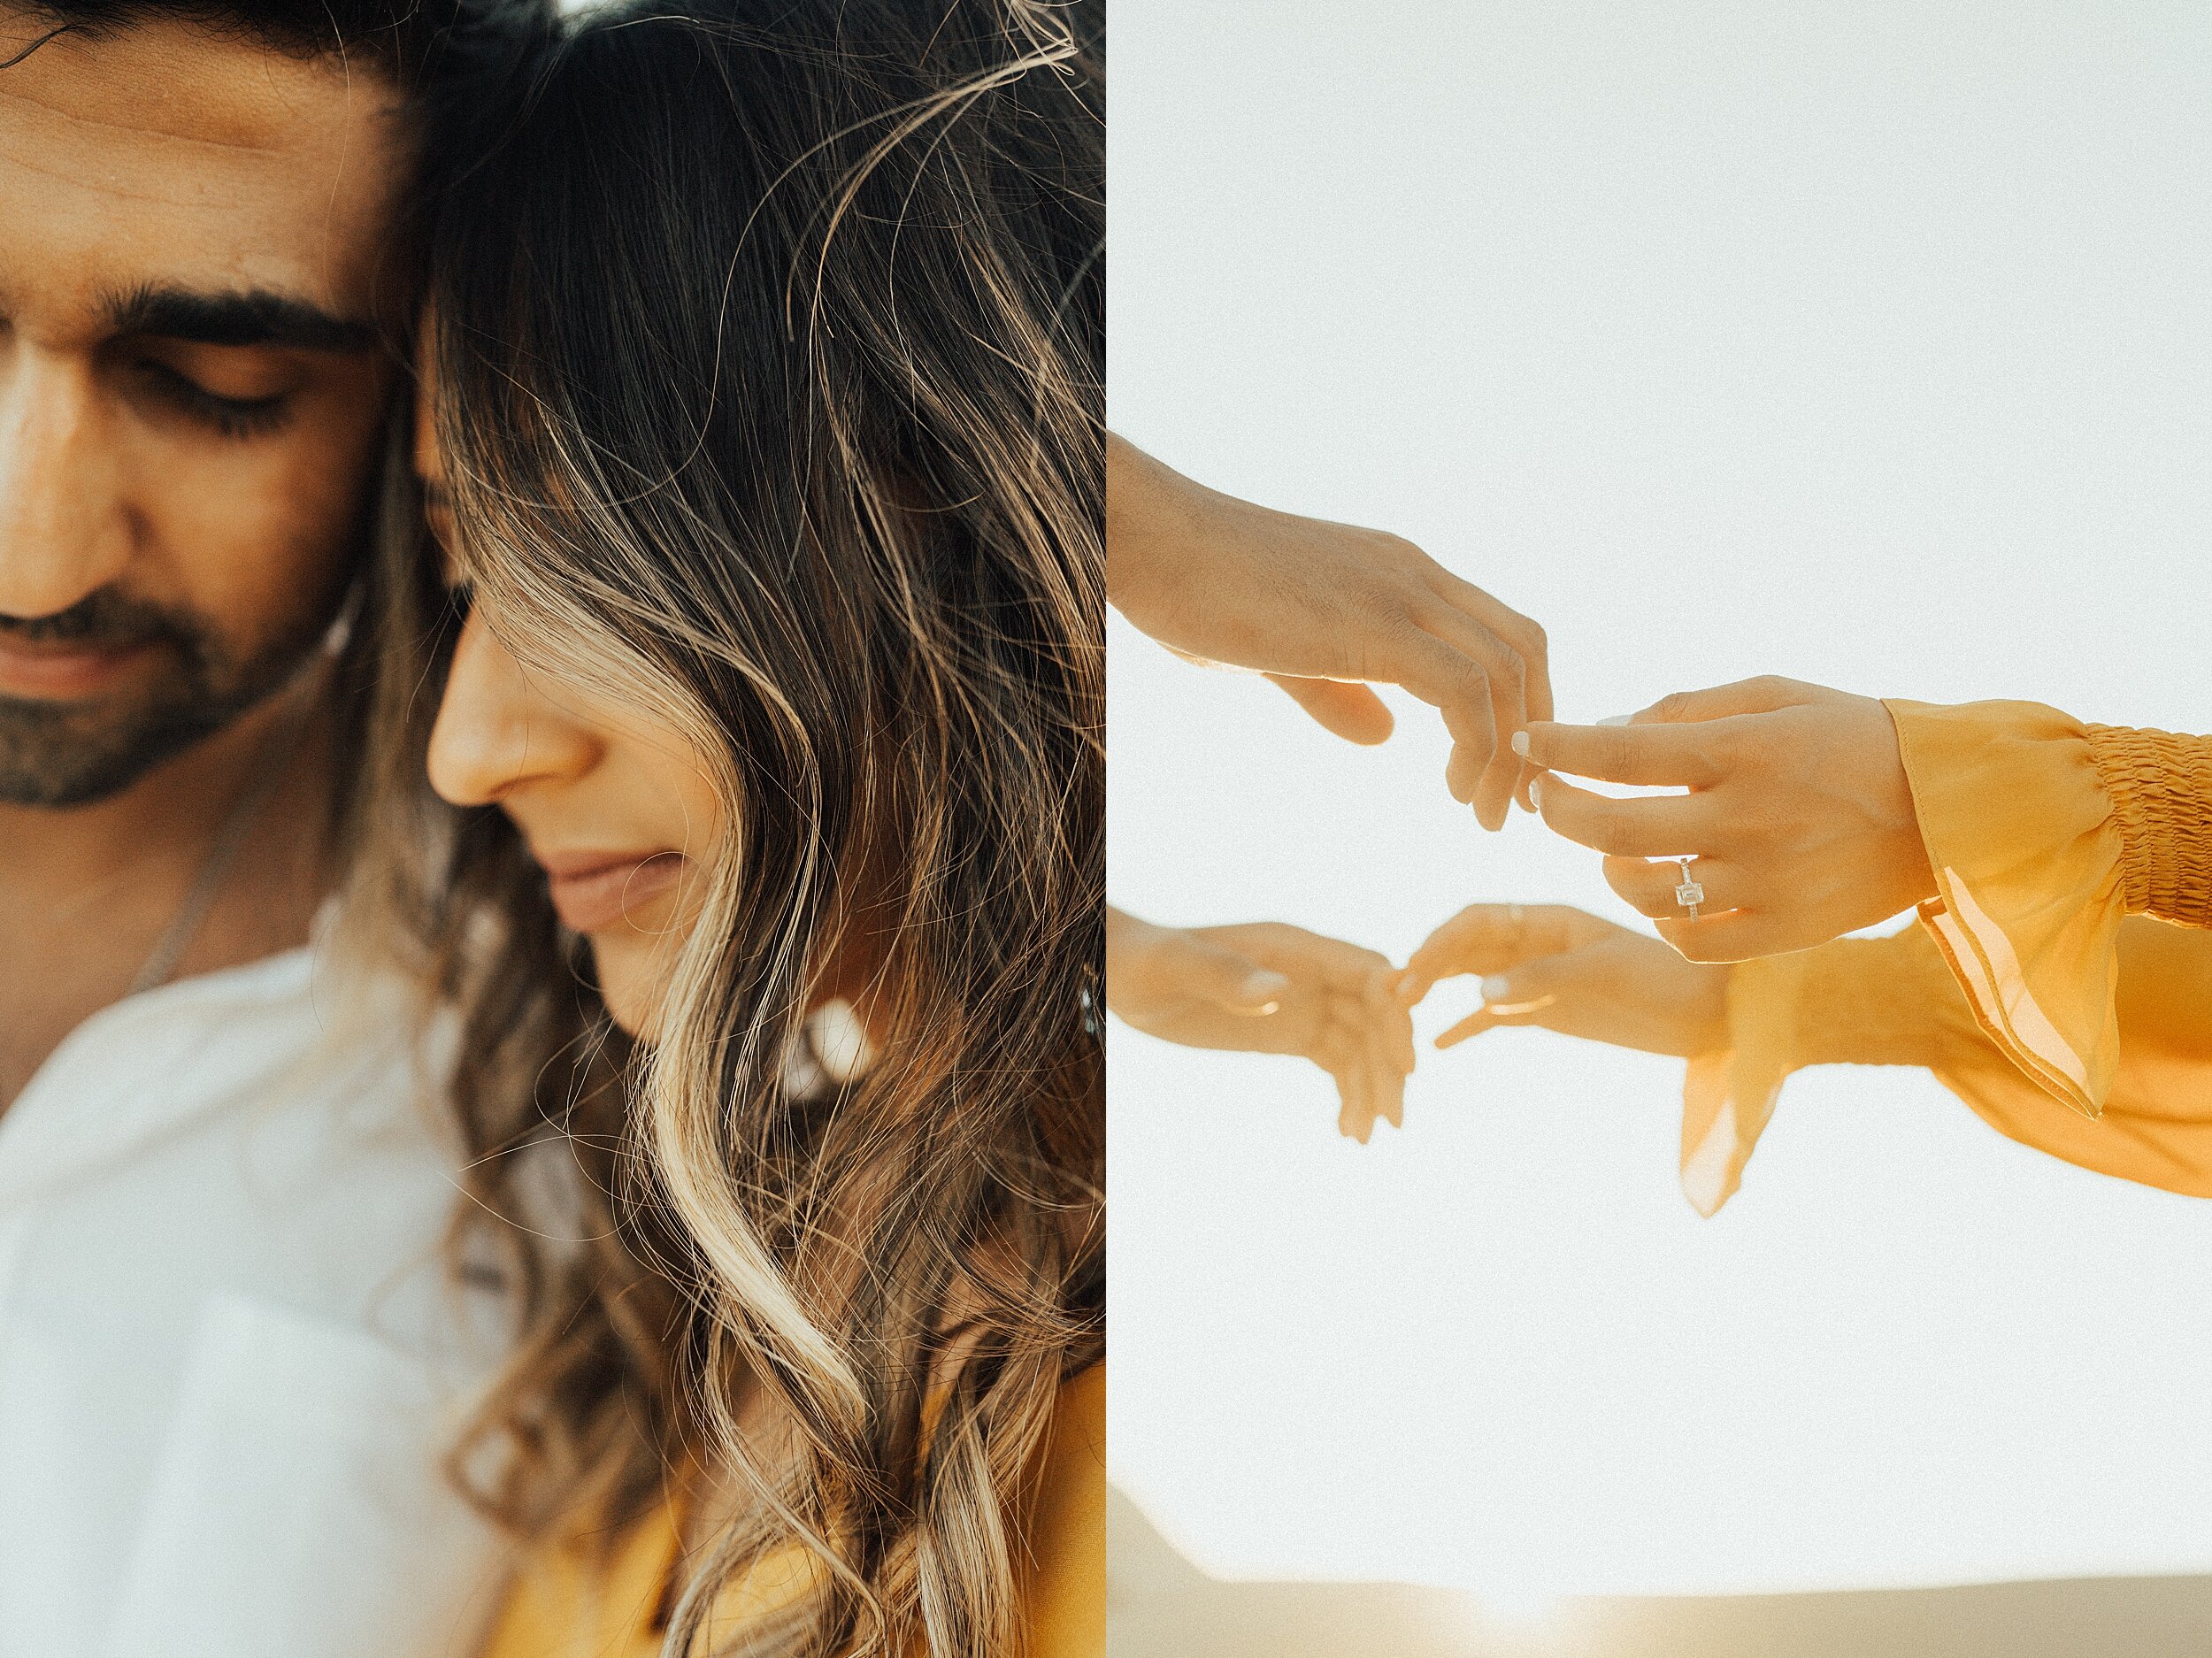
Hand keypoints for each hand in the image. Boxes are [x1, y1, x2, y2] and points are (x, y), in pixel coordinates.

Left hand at [1106, 906, 1415, 1141]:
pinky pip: (1335, 1062)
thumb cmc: (1145, 959)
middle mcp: (1309, 973)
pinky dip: (1348, 1094)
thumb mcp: (1177, 967)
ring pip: (1359, 1045)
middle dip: (1388, 1065)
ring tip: (1365, 1137)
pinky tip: (1347, 1131)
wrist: (1126, 976)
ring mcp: (1304, 1003)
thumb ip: (1226, 976)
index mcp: (1293, 947)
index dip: (1395, 1014)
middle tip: (1394, 1118)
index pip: (1367, 974)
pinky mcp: (1290, 1032)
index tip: (1406, 1063)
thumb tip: (1279, 992)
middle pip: (1374, 1016)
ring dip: (1370, 1088)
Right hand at [1107, 434, 1550, 830]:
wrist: (1148, 540)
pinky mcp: (1375, 625)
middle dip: (1533, 734)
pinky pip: (1466, 690)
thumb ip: (1337, 691)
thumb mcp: (1277, 653)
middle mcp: (1414, 574)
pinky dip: (1480, 746)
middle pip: (1525, 647)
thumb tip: (1385, 737)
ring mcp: (1399, 592)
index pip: (1498, 631)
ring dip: (1511, 755)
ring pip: (1508, 670)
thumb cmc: (1192, 592)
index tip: (1494, 773)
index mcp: (1398, 574)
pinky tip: (1453, 789)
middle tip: (1510, 805)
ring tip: (1483, 814)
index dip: (1517, 705)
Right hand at [1397, 903, 1727, 1056]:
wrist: (1709, 1014)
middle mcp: (1536, 941)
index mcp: (1549, 918)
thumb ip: (1541, 979)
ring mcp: (1539, 977)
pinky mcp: (1547, 1011)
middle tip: (1395, 995)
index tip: (1414, 969)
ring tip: (1400, 1010)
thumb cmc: (1666, 980)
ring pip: (1472, 977)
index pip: (1478, 918)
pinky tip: (1437, 1043)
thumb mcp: (1603, 972)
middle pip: (1465, 946)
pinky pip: (1495, 1016)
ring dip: (1437, 988)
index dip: (1441, 940)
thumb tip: (1479, 995)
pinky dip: (1465, 1026)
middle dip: (1427, 965)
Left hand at [1515, 677, 1937, 961]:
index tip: (1528, 743)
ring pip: (1639, 889)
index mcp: (1746, 753)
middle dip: (1557, 809)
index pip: (1620, 753)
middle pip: (1610, 830)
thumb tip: (1607, 729)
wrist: (1952, 808)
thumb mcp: (1775, 695)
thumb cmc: (1851, 737)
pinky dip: (1660, 917)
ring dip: (1608, 864)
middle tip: (1544, 795)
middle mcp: (1749, 821)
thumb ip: (1687, 710)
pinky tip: (1666, 891)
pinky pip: (1686, 939)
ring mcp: (1765, 884)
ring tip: (1616, 844)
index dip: (1559, 749)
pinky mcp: (1783, 933)